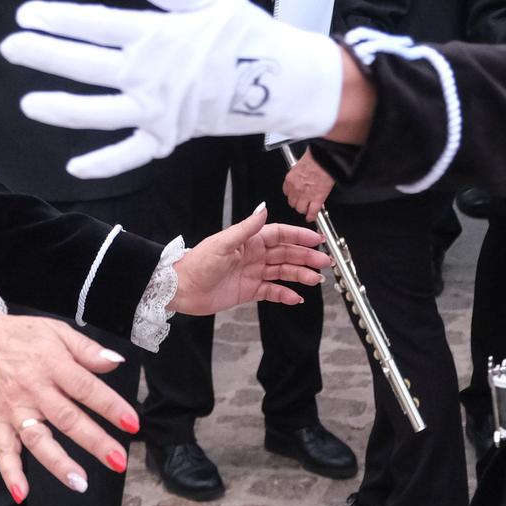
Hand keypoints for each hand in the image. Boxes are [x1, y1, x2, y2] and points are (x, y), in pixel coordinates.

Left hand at [0, 0, 346, 178]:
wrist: (282, 80)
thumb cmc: (244, 33)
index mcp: (156, 35)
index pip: (95, 24)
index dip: (57, 19)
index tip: (25, 14)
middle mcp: (149, 75)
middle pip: (86, 65)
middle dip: (44, 55)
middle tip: (9, 48)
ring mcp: (156, 110)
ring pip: (99, 113)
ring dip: (61, 109)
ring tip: (27, 103)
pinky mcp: (168, 137)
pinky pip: (131, 154)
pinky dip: (104, 164)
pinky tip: (74, 167)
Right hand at [0, 310, 134, 503]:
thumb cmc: (21, 336)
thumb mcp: (56, 331)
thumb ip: (87, 349)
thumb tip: (115, 362)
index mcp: (52, 364)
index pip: (85, 387)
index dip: (110, 405)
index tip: (131, 423)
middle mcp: (34, 389)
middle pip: (66, 418)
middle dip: (94, 441)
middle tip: (118, 460)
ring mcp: (14, 408)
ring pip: (37, 439)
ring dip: (58, 463)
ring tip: (80, 483)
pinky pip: (3, 450)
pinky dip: (10, 472)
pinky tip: (23, 493)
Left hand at [169, 202, 326, 314]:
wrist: (181, 289)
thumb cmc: (197, 263)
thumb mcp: (223, 243)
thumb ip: (246, 228)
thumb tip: (263, 208)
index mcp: (248, 241)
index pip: (279, 235)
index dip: (299, 236)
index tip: (317, 239)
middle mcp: (253, 255)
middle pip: (285, 254)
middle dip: (306, 257)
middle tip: (324, 263)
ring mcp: (252, 273)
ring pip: (282, 272)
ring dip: (300, 275)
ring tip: (316, 281)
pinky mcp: (248, 290)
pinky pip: (271, 291)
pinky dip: (284, 294)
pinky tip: (296, 297)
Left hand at [282, 150, 333, 222]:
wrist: (324, 157)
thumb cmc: (315, 157)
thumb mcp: (301, 164)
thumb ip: (300, 173)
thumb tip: (302, 174)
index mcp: (290, 179)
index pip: (287, 192)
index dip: (292, 195)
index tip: (296, 195)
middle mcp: (296, 188)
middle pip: (292, 203)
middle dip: (297, 203)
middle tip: (302, 202)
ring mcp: (306, 195)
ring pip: (301, 209)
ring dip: (304, 209)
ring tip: (308, 208)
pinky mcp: (317, 198)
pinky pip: (312, 211)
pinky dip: (312, 216)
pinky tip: (311, 217)